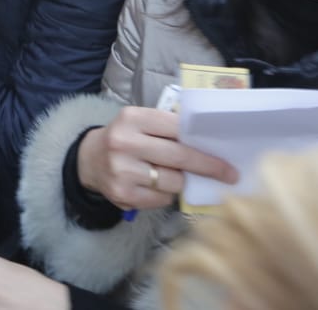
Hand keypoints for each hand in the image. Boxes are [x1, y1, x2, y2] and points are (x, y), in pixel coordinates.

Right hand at [75, 106, 237, 211]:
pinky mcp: (122, 194)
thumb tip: (209, 144)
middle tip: (229, 175)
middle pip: (179, 156)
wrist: (89, 160)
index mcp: (132, 118)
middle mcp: (124, 142)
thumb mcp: (141, 123)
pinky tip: (155, 186)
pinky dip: (165, 195)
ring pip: (173, 181)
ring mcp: (122, 170)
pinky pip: (161, 199)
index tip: (225, 155)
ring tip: (171, 175)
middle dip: (208, 166)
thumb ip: (168, 129)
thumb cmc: (126, 139)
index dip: (203, 143)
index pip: (176, 128)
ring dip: (180, 181)